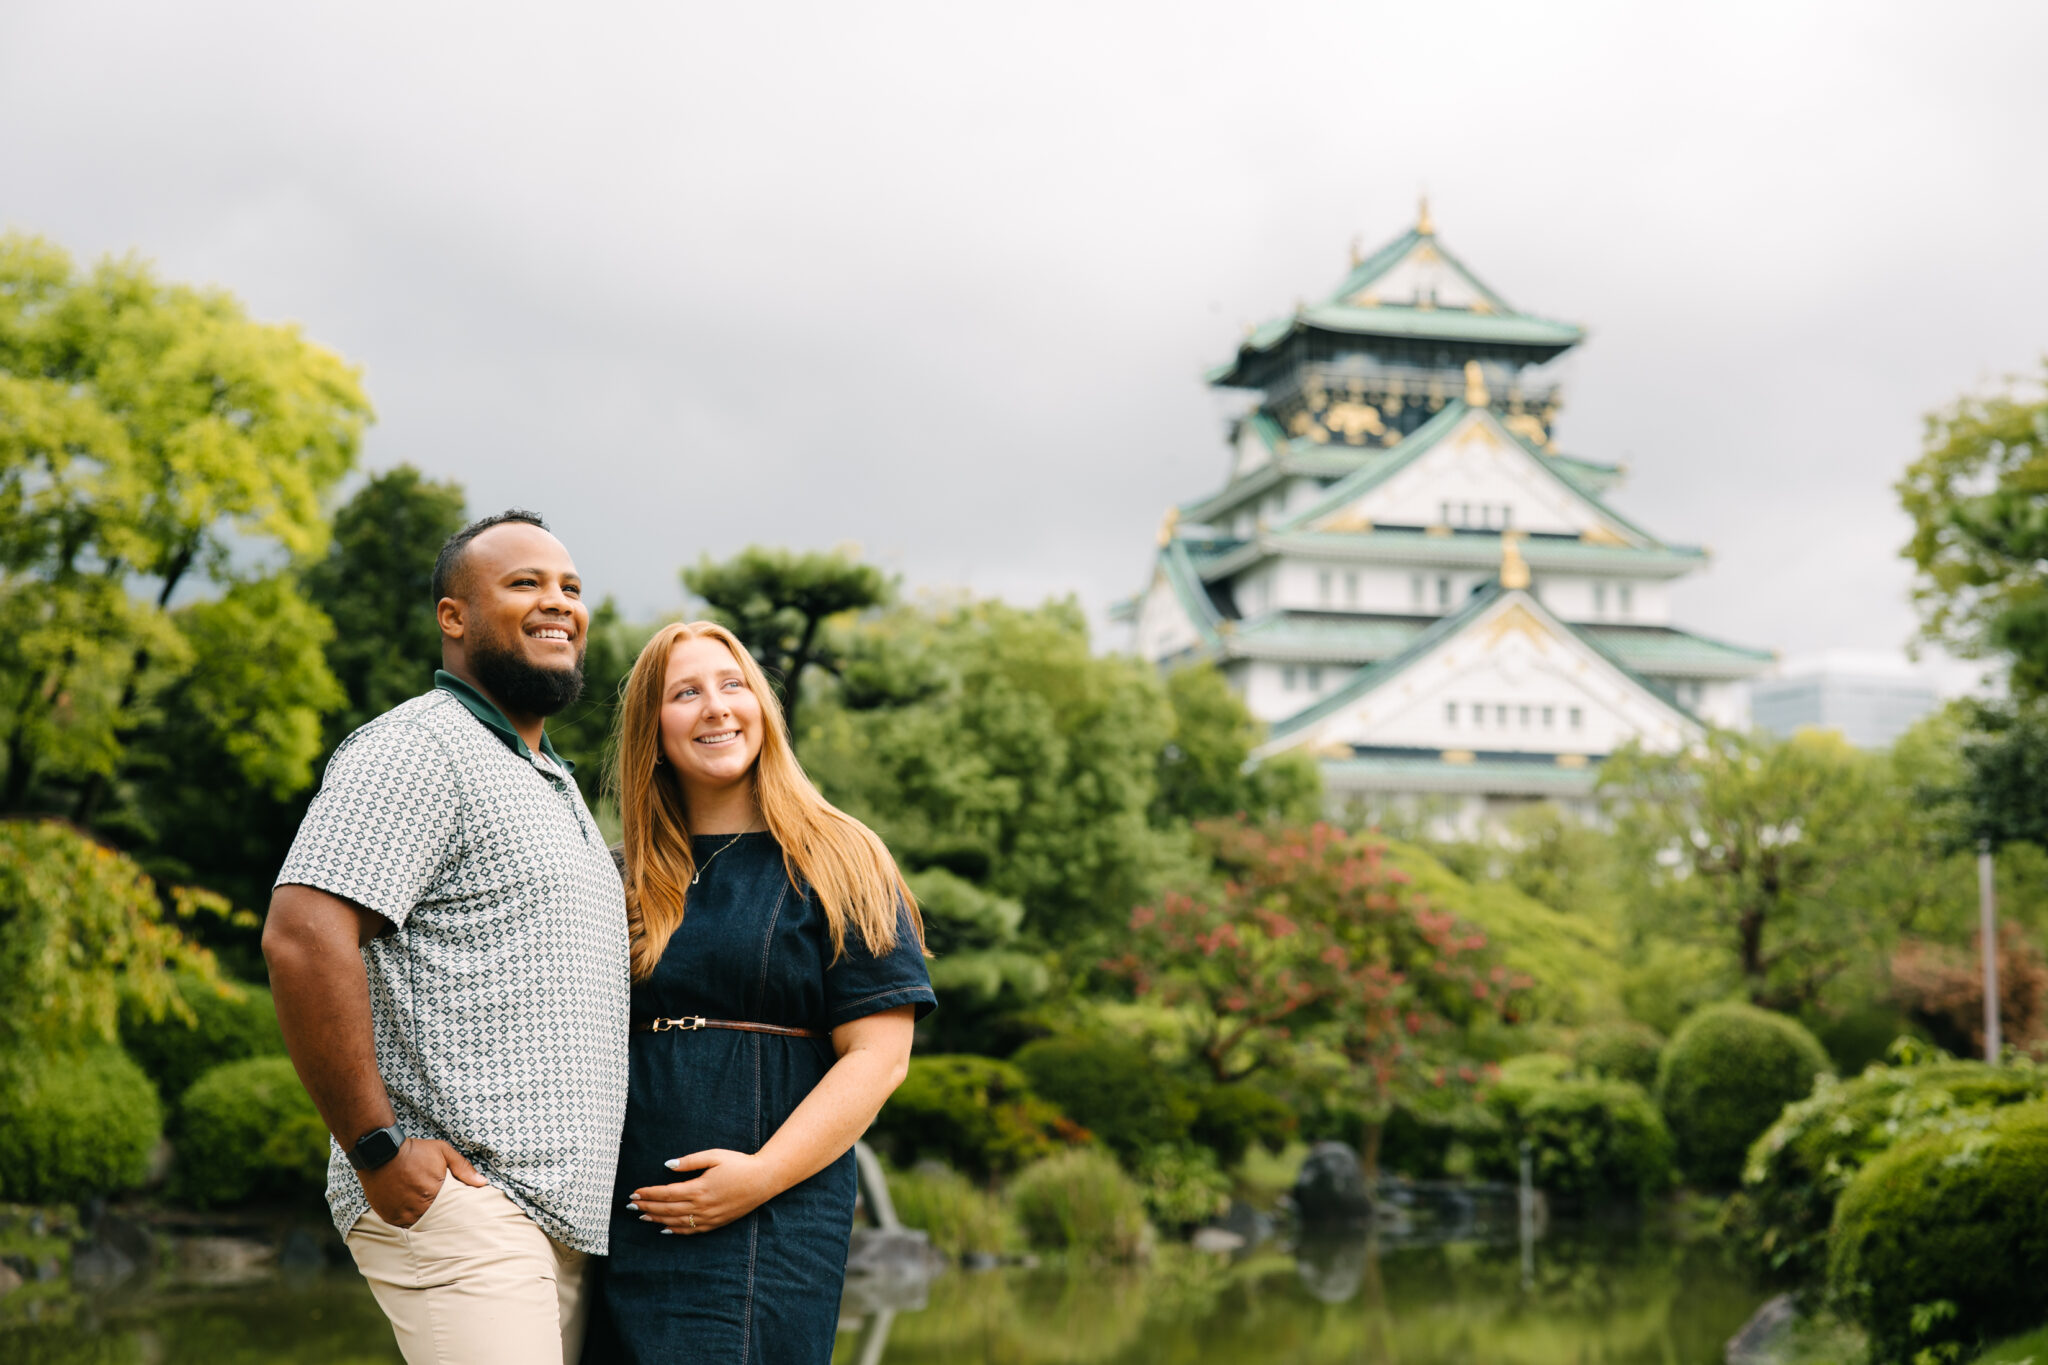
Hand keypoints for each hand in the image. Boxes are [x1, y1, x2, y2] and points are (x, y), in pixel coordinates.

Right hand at [360, 1138, 486, 1227]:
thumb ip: (463, 1168)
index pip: (450, 1212)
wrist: (381, 1151)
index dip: (453, 1213)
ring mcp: (402, 1214)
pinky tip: (411, 1215)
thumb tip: (482, 1182)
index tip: (456, 1214)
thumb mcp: (442, 1152)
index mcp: (435, 1193)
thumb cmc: (414, 1151)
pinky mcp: (388, 1216)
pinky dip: (408, 1222)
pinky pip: (402, 1226)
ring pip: (418, 1226)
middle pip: (434, 1221)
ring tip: (426, 1216)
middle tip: (441, 1216)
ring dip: (423, 1222)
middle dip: (439, 1219)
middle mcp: (418, 1207)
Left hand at [628, 1149, 778, 1234]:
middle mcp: (701, 1206)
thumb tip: (668, 1165)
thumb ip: (690, 1161)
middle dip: (647, 1207)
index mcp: (699, 1188)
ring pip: (676, 1222)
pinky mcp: (715, 1223)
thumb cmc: (739, 1164)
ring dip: (657, 1219)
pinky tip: (664, 1228)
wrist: (764, 1180)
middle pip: (667, 1209)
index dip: (648, 1194)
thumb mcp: (714, 1156)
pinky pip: (690, 1230)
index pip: (666, 1193)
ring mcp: (709, 1217)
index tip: (634, 1193)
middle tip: (630, 1206)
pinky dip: (674, 1230)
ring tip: (642, 1216)